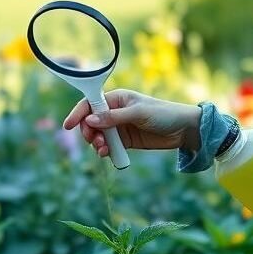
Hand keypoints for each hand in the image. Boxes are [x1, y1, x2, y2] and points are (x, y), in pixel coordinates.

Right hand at [62, 89, 201, 158]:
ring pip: (98, 136)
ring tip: (103, 150)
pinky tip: (108, 154)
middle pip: (90, 122)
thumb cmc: (163, 114)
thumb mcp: (138, 113)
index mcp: (116, 98)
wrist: (184, 130)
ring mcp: (119, 127)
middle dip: (89, 133)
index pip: (90, 104)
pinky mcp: (125, 141)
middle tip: (95, 142)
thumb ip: (114, 117)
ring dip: (96, 144)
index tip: (68, 125)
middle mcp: (114, 112)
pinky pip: (108, 147)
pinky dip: (105, 151)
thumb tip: (91, 121)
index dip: (78, 113)